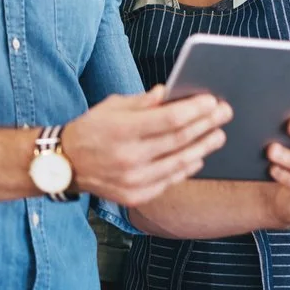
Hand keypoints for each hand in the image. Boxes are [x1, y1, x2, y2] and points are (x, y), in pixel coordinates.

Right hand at [63, 86, 231, 207]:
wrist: (65, 165)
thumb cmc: (90, 130)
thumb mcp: (110, 107)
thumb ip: (142, 102)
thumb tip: (169, 93)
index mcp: (121, 130)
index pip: (169, 119)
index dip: (194, 110)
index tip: (212, 101)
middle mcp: (129, 157)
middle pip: (179, 140)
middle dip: (206, 125)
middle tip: (224, 114)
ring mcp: (133, 180)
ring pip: (180, 163)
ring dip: (204, 147)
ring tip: (218, 135)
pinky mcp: (136, 196)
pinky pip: (169, 180)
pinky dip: (187, 168)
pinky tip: (198, 156)